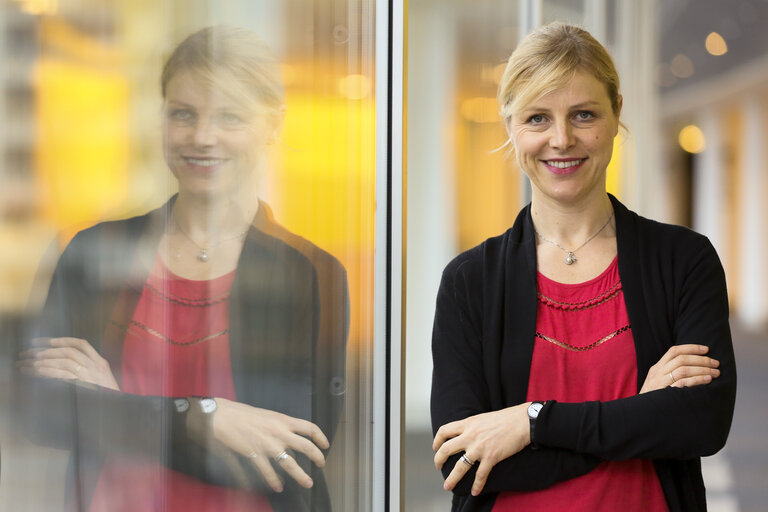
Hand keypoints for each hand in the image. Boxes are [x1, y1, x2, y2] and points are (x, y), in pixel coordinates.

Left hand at [17, 337, 118, 390]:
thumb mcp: (101, 380)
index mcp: (100, 362)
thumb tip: (64, 365)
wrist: (117, 410)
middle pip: (69, 351)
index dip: (62, 340)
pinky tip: (38, 371)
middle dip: (47, 350)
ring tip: (29, 362)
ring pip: (65, 361)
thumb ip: (87, 370)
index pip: (81, 344)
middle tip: (29, 352)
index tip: (46, 341)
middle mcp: (95, 365)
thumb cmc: (107, 396)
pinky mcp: (84, 385)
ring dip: (45, 361)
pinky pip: (63, 375)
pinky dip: (49, 372)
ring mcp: (90, 375)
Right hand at [209, 398, 329, 492]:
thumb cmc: (242, 414)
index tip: (325, 444)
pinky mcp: (254, 454)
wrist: (221, 416)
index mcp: (282, 420)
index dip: (321, 437)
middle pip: (306, 446)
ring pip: (290, 462)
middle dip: (317, 457)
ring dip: (300, 474)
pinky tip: (277, 486)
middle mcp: (278, 432)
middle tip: (321, 464)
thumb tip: (289, 435)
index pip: (309, 427)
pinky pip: (267, 471)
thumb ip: (279, 426)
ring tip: (307, 482)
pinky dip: (273, 480)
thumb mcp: (267, 415)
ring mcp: (267, 444)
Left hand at [433, 403, 530, 495]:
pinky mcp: (491, 457)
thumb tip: (465, 434)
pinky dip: (477, 485)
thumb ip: (472, 426)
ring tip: (447, 486)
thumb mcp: (482, 418)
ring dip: (452, 478)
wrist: (522, 421)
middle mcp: (470, 435)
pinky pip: (480, 475)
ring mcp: (479, 447)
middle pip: (446, 449)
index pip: (444, 431)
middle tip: (438, 467)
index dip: (437, 440)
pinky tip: (474, 492)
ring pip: (459, 466)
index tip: (435, 447)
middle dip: (438, 460)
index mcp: (467, 424)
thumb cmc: (505, 418)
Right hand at [640, 344, 719, 393]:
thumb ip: (669, 374)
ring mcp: (660, 382)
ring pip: (683, 369)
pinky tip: (707, 380)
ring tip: (715, 373)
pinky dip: (697, 380)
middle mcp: (658, 373)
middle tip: (715, 363)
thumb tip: (692, 367)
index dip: (691, 348)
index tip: (706, 349)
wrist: (640, 413)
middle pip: (681, 359)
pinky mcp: (665, 393)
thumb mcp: (658, 382)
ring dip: (702, 369)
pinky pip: (683, 383)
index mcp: (657, 368)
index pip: (674, 351)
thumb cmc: (654, 399)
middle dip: (701, 359)